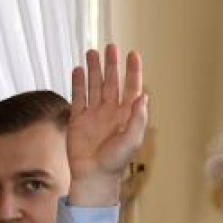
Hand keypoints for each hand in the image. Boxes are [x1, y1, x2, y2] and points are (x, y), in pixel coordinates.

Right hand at [66, 45, 147, 206]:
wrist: (94, 175)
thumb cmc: (116, 161)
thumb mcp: (132, 140)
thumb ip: (138, 118)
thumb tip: (144, 96)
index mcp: (126, 115)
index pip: (131, 87)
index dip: (132, 71)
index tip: (133, 54)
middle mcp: (111, 111)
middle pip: (111, 82)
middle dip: (111, 65)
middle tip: (111, 47)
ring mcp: (94, 114)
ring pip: (94, 86)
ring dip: (94, 70)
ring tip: (92, 52)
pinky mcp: (79, 119)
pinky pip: (78, 97)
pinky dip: (78, 83)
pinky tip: (79, 70)